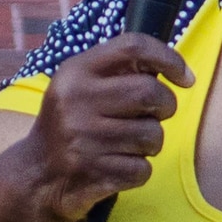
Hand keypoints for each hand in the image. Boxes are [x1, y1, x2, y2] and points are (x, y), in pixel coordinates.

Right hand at [11, 32, 187, 221]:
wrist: (37, 175)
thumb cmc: (72, 123)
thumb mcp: (80, 85)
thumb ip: (118, 70)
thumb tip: (175, 68)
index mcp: (75, 71)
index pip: (132, 46)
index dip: (168, 58)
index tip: (184, 77)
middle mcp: (76, 101)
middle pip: (150, 92)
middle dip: (166, 105)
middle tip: (156, 113)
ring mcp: (83, 139)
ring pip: (152, 135)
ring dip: (150, 143)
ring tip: (128, 144)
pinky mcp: (93, 173)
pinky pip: (143, 169)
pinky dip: (138, 170)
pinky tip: (118, 166)